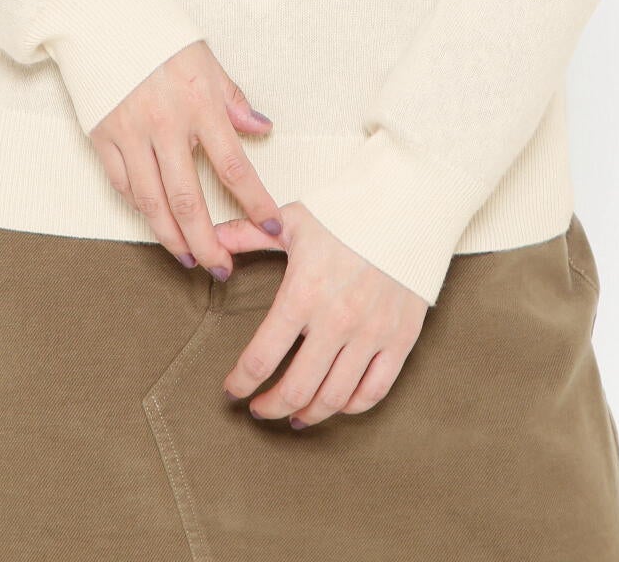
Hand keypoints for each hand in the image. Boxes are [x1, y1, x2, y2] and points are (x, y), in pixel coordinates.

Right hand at [89, 40, 283, 278]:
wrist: (99, 13)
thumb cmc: (158, 33)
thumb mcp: (205, 58)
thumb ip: (233, 98)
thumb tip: (263, 128)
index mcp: (199, 103)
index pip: (234, 166)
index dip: (256, 202)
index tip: (273, 226)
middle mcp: (165, 123)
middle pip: (188, 199)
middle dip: (209, 240)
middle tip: (223, 268)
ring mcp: (129, 133)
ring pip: (151, 202)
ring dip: (172, 237)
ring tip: (190, 258)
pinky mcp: (101, 136)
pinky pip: (122, 184)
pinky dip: (140, 208)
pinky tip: (155, 221)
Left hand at [214, 202, 429, 425]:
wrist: (408, 204)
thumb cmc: (346, 211)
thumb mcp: (292, 220)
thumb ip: (247, 235)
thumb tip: (210, 241)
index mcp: (303, 293)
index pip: (261, 358)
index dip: (240, 382)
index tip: (232, 390)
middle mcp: (336, 321)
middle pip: (296, 389)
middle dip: (271, 407)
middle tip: (259, 410)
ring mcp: (371, 334)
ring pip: (334, 398)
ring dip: (308, 414)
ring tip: (294, 415)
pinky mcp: (401, 339)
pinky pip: (374, 391)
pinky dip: (351, 407)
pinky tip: (336, 403)